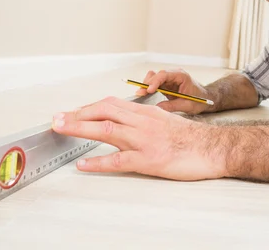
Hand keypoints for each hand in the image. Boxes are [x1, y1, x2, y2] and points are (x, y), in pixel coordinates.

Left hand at [51, 96, 225, 180]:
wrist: (213, 148)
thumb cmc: (191, 138)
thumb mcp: (165, 120)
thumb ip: (143, 119)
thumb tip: (124, 120)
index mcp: (145, 112)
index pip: (110, 104)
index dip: (88, 107)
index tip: (72, 112)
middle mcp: (142, 122)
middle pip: (103, 111)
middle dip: (77, 114)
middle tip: (56, 118)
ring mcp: (144, 140)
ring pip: (107, 130)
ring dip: (80, 128)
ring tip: (60, 129)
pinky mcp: (149, 160)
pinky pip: (118, 160)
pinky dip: (98, 162)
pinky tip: (83, 164)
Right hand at [135, 69, 213, 113]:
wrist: (205, 99)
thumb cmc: (200, 100)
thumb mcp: (187, 105)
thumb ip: (172, 106)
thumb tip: (157, 108)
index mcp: (181, 76)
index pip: (164, 74)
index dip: (155, 81)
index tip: (149, 90)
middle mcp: (174, 74)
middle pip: (156, 75)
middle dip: (147, 84)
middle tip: (140, 94)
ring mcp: (169, 79)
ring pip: (153, 78)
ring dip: (146, 85)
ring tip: (141, 95)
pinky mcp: (166, 84)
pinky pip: (155, 83)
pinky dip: (149, 88)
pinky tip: (145, 95)